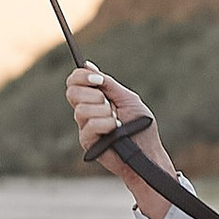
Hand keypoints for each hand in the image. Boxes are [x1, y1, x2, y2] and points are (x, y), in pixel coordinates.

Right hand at [65, 65, 170, 218]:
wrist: (147, 152)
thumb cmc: (141, 127)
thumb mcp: (127, 99)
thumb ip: (108, 84)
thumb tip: (87, 66)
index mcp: (95, 98)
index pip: (74, 82)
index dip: (81, 77)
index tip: (98, 80)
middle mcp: (87, 111)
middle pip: (72, 93)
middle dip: (93, 95)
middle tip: (109, 104)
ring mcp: (85, 127)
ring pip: (81, 110)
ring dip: (104, 112)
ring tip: (117, 121)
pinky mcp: (87, 141)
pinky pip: (90, 125)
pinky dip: (106, 125)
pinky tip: (115, 130)